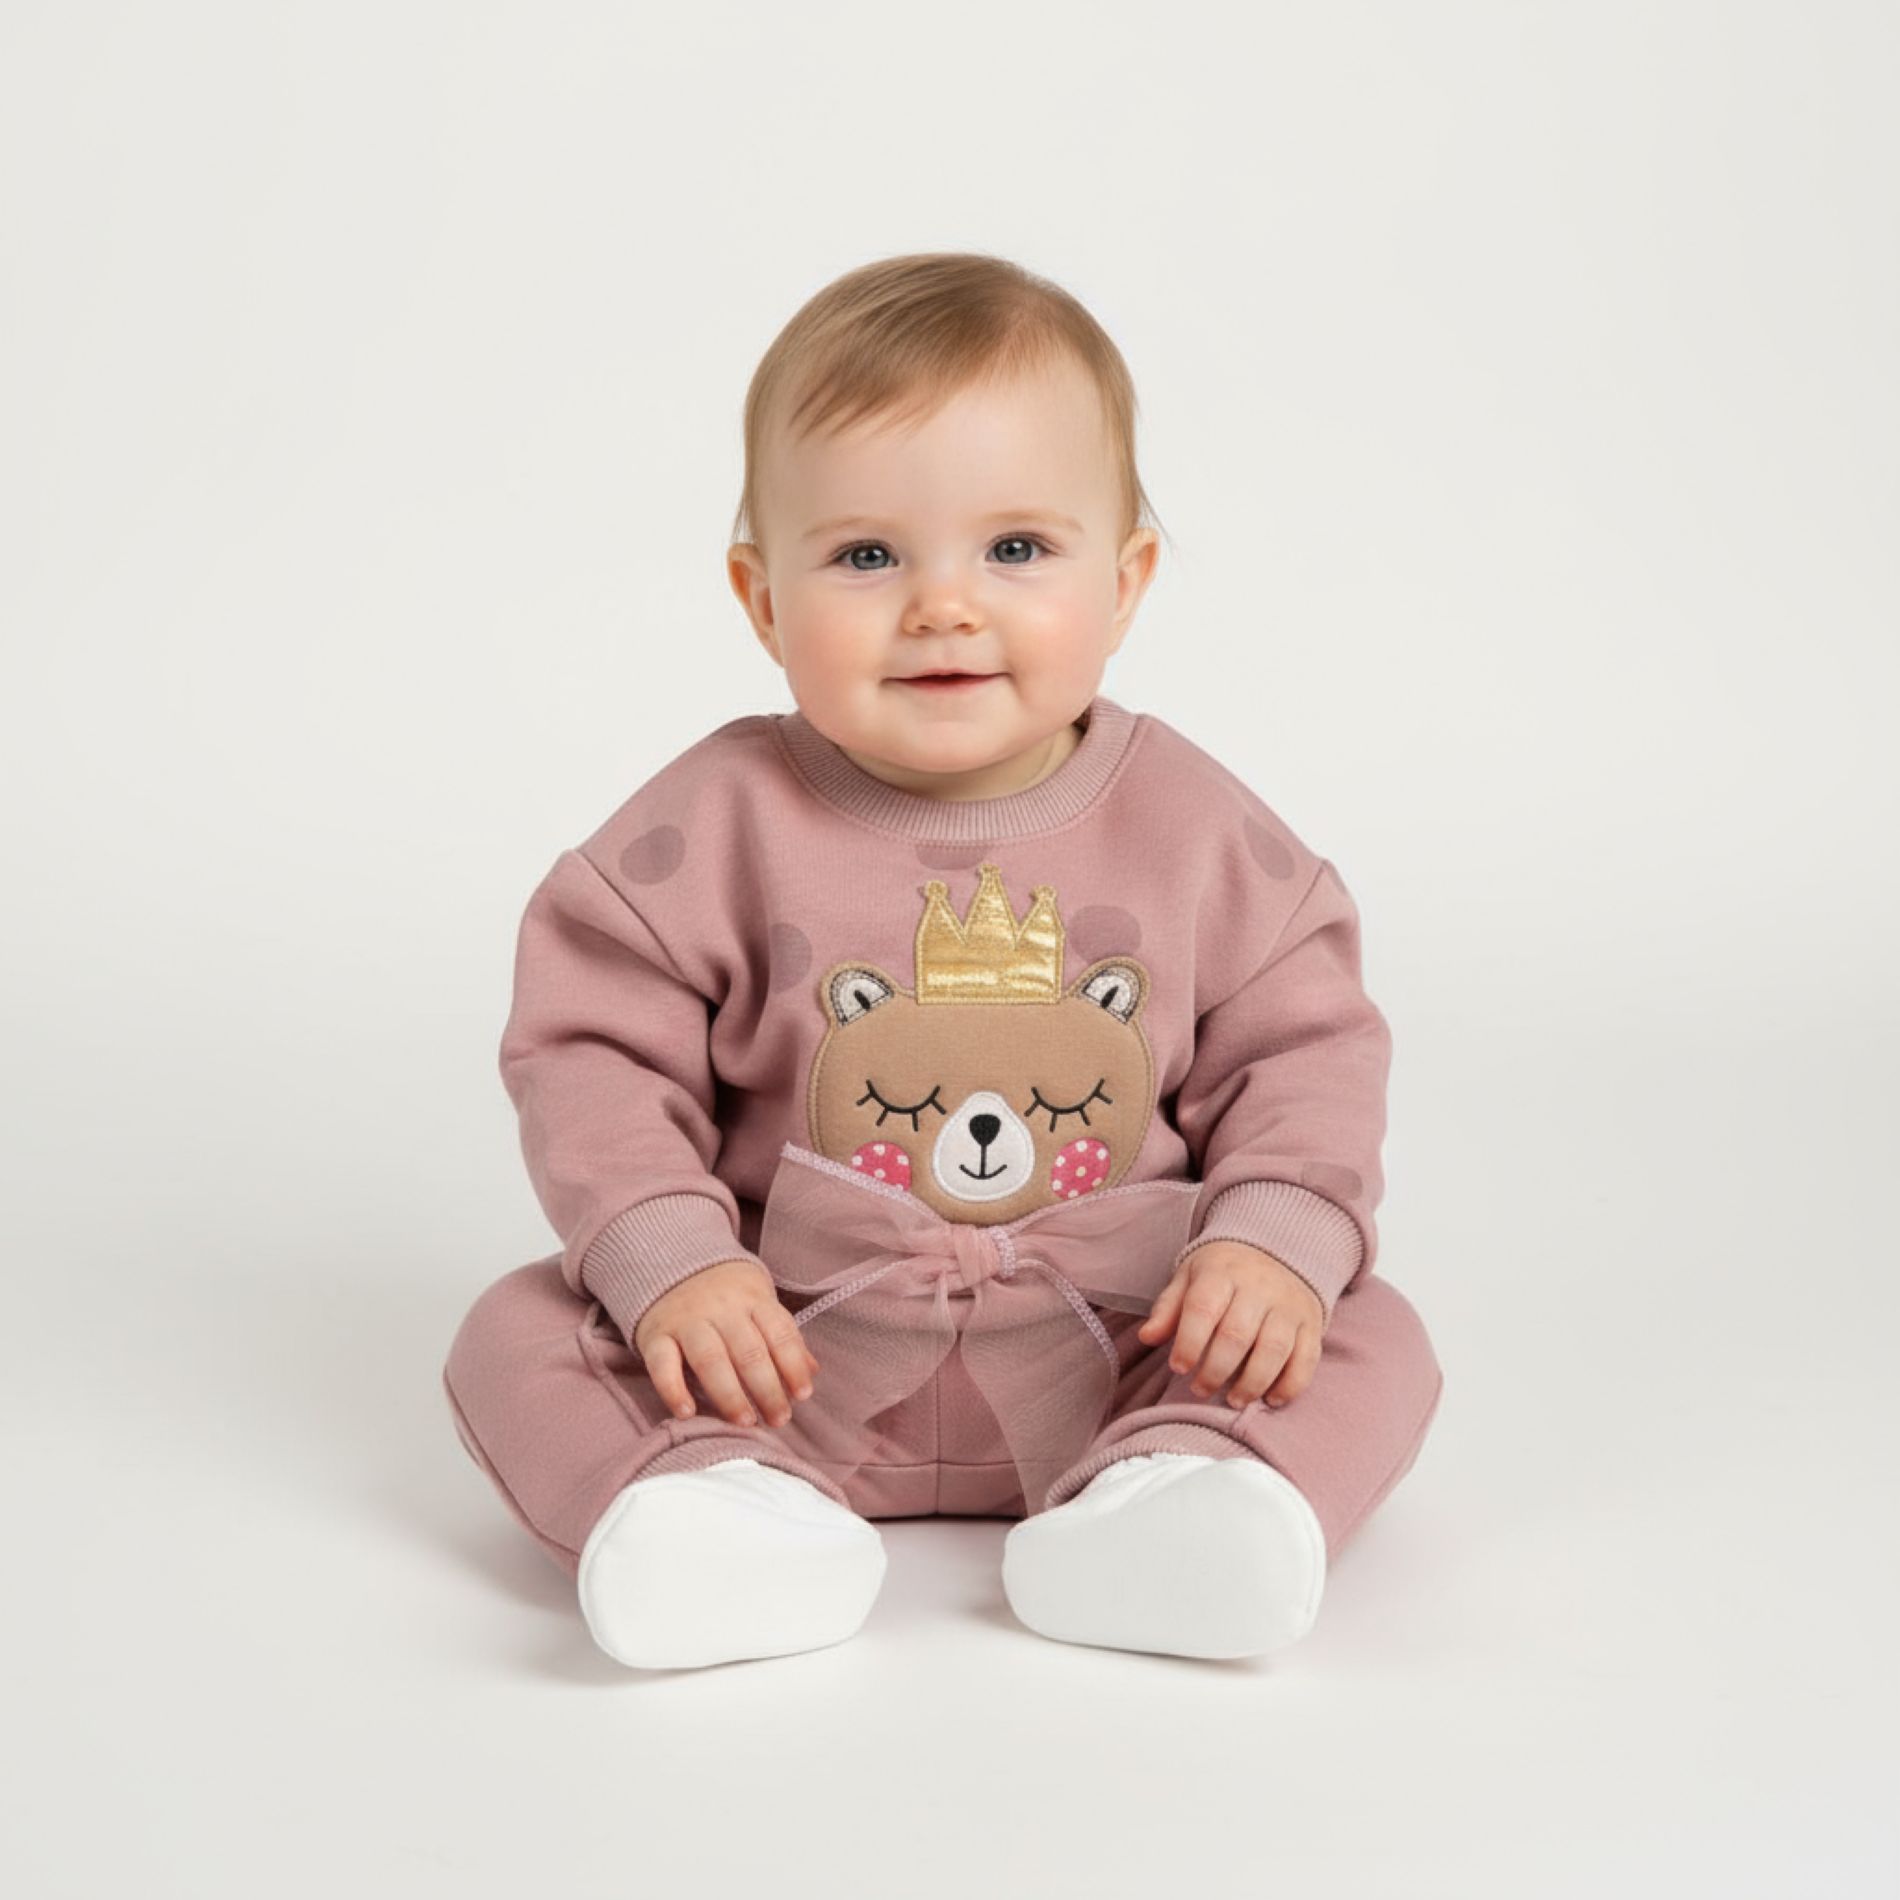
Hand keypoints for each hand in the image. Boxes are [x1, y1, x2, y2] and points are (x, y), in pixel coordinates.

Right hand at [633, 1258, 818, 1430]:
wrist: (671, 1262)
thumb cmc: (727, 1294)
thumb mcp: (759, 1303)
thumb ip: (783, 1337)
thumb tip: (813, 1373)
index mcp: (753, 1299)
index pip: (779, 1333)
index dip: (794, 1366)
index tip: (803, 1396)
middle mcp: (721, 1308)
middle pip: (748, 1351)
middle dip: (767, 1389)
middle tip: (778, 1419)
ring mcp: (687, 1320)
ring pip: (710, 1359)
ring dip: (729, 1394)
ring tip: (745, 1421)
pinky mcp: (655, 1334)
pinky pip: (662, 1364)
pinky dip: (673, 1390)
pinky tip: (687, 1413)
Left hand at [1137, 1240, 1324, 1409]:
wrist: (1277, 1249)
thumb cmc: (1223, 1272)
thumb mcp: (1190, 1277)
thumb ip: (1169, 1308)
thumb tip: (1146, 1337)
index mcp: (1221, 1272)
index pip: (1203, 1309)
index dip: (1189, 1343)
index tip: (1178, 1368)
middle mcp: (1258, 1286)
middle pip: (1237, 1335)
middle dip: (1215, 1371)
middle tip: (1200, 1390)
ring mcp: (1289, 1305)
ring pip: (1274, 1350)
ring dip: (1252, 1383)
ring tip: (1233, 1400)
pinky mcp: (1311, 1323)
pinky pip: (1306, 1359)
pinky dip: (1290, 1385)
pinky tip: (1270, 1399)